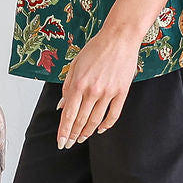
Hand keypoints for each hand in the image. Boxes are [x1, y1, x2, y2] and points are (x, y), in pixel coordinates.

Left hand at [56, 25, 141, 146]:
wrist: (119, 38)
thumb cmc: (96, 48)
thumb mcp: (75, 65)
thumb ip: (67, 87)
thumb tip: (62, 106)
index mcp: (78, 83)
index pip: (68, 114)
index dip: (64, 131)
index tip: (60, 142)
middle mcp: (93, 90)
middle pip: (81, 120)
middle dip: (73, 135)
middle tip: (68, 144)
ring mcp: (108, 92)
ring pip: (96, 120)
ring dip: (87, 132)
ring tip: (81, 139)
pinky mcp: (122, 92)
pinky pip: (114, 114)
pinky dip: (106, 125)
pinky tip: (101, 130)